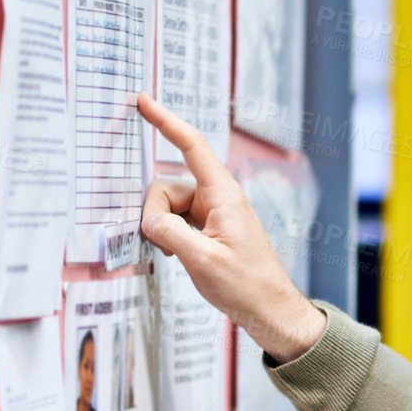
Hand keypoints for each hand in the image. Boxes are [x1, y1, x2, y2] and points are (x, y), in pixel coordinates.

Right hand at [135, 93, 325, 362]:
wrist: (269, 310)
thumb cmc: (246, 286)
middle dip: (155, 213)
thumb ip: (169, 232)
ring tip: (181, 257)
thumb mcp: (201, 260)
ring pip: (167, 207)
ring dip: (162, 229)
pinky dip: (169, 235)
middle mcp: (218, 198)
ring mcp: (213, 213)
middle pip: (167, 186)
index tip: (143, 100)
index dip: (165, 120)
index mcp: (223, 195)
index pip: (191, 146)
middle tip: (169, 247)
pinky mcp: (209, 227)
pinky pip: (175, 220)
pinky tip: (179, 256)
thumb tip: (150, 218)